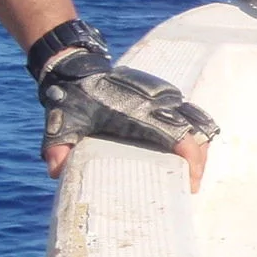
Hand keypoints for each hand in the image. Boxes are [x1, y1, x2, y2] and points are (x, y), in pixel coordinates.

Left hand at [38, 52, 217, 191]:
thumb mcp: (61, 124)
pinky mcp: (166, 96)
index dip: (191, 159)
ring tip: (189, 174)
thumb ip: (57, 148)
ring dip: (199, 149)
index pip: (179, 134)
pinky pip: (191, 115)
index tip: (189, 182)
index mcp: (139, 111)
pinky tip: (185, 156)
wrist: (78, 70)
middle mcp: (159, 101)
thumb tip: (57, 171)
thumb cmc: (73, 100)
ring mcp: (166, 96)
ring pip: (198, 123)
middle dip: (199, 162)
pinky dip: (194, 135)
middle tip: (189, 186)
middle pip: (196, 132)